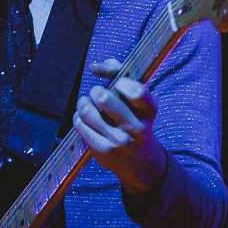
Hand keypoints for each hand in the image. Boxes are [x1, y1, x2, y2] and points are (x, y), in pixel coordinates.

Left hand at [73, 58, 166, 197]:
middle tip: (97, 94)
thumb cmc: (133, 119)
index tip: (116, 84)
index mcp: (149, 110)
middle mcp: (138, 127)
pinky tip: (84, 119)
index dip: (121, 82)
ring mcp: (120, 141)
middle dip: (95, 91)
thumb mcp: (135, 98)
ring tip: (86, 105)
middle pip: (104, 98)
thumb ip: (118, 73)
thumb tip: (94, 66)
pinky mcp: (104, 150)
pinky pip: (80, 125)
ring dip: (83, 103)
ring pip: (87, 111)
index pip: (136, 91)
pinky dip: (78, 118)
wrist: (138, 160)